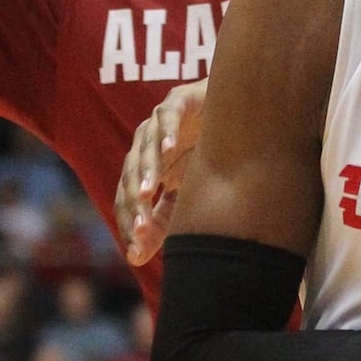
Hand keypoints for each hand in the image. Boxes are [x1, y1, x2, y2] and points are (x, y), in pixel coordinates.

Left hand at [114, 79, 204, 264]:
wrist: (234, 111)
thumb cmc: (207, 153)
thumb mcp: (186, 192)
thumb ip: (164, 221)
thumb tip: (136, 260)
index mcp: (143, 171)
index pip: (127, 201)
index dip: (130, 225)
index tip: (137, 253)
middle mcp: (144, 147)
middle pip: (131, 177)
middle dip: (136, 204)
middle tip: (141, 228)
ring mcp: (157, 123)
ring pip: (145, 147)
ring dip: (146, 170)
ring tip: (147, 193)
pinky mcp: (177, 100)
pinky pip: (167, 116)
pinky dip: (167, 132)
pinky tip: (170, 149)